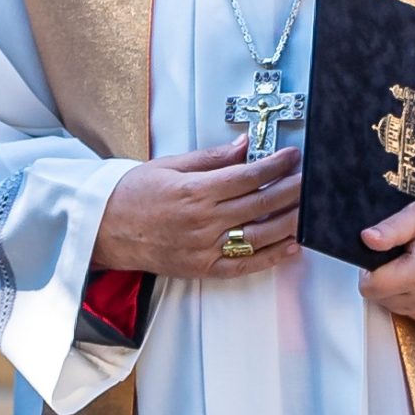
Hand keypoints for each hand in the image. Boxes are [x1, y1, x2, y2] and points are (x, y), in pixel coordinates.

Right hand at [95, 143, 300, 278]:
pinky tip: (291, 245)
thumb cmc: (133, 195)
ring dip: (290, 222)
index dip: (276, 165)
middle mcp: (202, 222)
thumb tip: (245, 146)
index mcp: (195, 192)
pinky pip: (244, 265)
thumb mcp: (169, 166)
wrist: (102, 229)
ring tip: (309, 210)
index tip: (293, 157)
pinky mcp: (202, 268)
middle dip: (291, 190)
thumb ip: (211, 158)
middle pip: (260, 205)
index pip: (248, 177)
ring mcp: (204, 248)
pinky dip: (271, 257)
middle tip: (311, 180)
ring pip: (259, 236)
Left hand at [357, 189, 414, 322]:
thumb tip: (366, 240)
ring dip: (398, 289)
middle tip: (403, 254)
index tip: (382, 254)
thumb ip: (391, 229)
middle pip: (381, 299)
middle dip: (384, 278)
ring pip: (396, 307)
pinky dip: (413, 297)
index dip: (369, 269)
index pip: (370, 287)